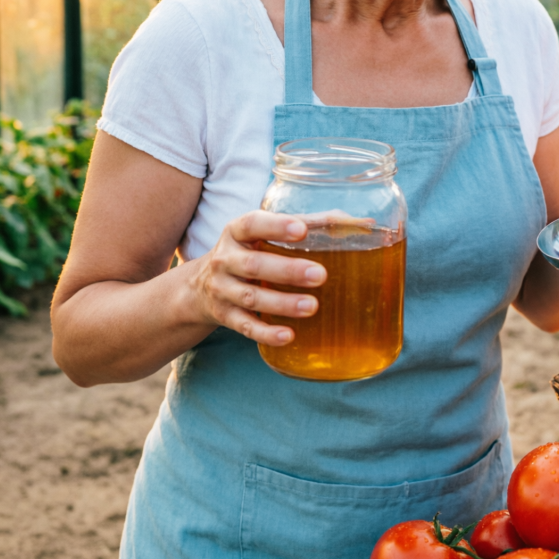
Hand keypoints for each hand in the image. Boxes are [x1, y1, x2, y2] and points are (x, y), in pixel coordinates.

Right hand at [186, 211, 325, 345]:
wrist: (199, 286)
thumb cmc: (248, 252)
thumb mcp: (264, 233)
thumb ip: (307, 224)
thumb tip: (359, 223)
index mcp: (236, 232)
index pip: (252, 224)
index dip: (276, 226)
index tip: (302, 229)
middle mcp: (225, 260)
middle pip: (254, 265)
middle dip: (288, 270)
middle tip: (320, 275)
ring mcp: (222, 290)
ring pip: (251, 298)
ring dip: (283, 303)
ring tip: (312, 306)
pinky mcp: (225, 316)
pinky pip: (245, 326)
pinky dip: (266, 333)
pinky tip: (289, 335)